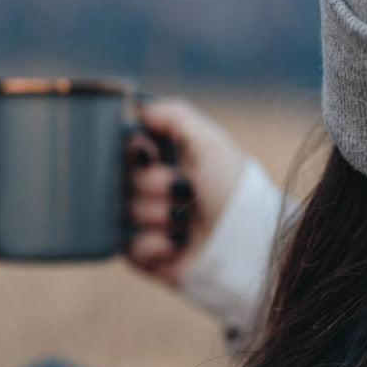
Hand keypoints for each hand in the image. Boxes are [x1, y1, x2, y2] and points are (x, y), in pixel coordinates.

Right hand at [125, 98, 246, 287]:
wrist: (245, 241)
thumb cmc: (232, 189)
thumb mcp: (209, 142)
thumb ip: (175, 115)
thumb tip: (137, 107)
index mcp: (168, 162)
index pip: (127, 150)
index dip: (135, 151)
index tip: (151, 154)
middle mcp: (155, 192)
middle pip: (121, 182)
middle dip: (151, 186)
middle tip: (181, 191)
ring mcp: (149, 226)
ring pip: (123, 216)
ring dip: (156, 217)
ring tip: (185, 223)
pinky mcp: (148, 259)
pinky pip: (128, 249)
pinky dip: (152, 246)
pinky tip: (175, 245)